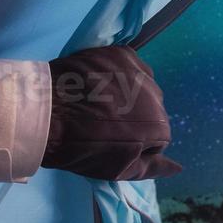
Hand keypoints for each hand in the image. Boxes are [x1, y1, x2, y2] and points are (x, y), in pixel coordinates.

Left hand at [43, 45, 181, 180]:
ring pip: (142, 84)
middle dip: (135, 115)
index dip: (135, 141)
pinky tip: (101, 80)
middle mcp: (157, 96)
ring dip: (129, 92)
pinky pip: (130, 63)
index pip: (157, 137)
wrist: (43, 114)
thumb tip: (179, 167)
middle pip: (152, 108)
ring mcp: (138, 71)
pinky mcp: (120, 54)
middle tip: (104, 122)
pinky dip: (120, 71)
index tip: (112, 142)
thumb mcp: (117, 169)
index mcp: (159, 127)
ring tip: (101, 99)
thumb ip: (152, 168)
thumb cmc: (80, 148)